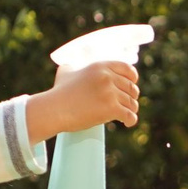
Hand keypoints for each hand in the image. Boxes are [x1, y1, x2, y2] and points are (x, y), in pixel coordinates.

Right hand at [26, 59, 140, 141]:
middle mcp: (107, 77)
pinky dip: (131, 120)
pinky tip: (127, 123)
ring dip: (131, 109)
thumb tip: (70, 66)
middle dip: (132, 96)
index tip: (132, 84)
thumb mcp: (65, 72)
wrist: (54, 109)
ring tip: (126, 114)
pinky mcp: (111, 109)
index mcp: (100, 66)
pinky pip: (130, 115)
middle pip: (131, 87)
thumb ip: (72, 67)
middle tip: (128, 103)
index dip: (133, 78)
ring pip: (132, 103)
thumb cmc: (58, 93)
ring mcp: (110, 93)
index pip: (127, 69)